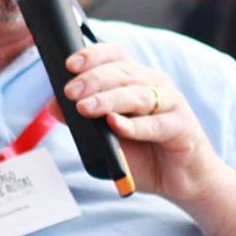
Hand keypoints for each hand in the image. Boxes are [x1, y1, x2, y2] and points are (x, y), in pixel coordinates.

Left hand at [62, 42, 225, 205]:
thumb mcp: (106, 136)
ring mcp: (171, 104)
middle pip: (123, 73)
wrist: (181, 180)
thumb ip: (82, 119)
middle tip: (70, 92)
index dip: (93, 55)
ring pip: (138, 95)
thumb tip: (54, 105)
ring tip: (84, 108)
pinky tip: (115, 126)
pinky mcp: (182, 128)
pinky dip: (134, 126)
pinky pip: (155, 125)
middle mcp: (155, 85)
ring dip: (108, 100)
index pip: (116, 55)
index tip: (69, 65)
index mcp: (137, 79)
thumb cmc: (143, 152)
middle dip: (93, 80)